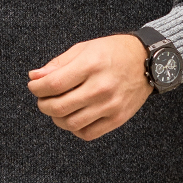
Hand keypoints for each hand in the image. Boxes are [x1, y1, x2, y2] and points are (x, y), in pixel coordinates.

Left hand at [26, 34, 151, 140]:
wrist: (147, 61)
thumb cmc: (114, 52)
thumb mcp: (84, 49)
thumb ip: (58, 64)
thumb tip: (34, 77)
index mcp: (91, 65)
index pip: (53, 84)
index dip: (37, 88)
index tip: (34, 86)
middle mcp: (101, 87)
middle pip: (58, 107)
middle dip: (43, 104)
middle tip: (43, 99)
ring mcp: (110, 106)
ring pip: (71, 123)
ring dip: (57, 118)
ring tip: (58, 108)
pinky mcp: (118, 119)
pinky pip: (87, 133)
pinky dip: (75, 129)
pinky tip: (74, 116)